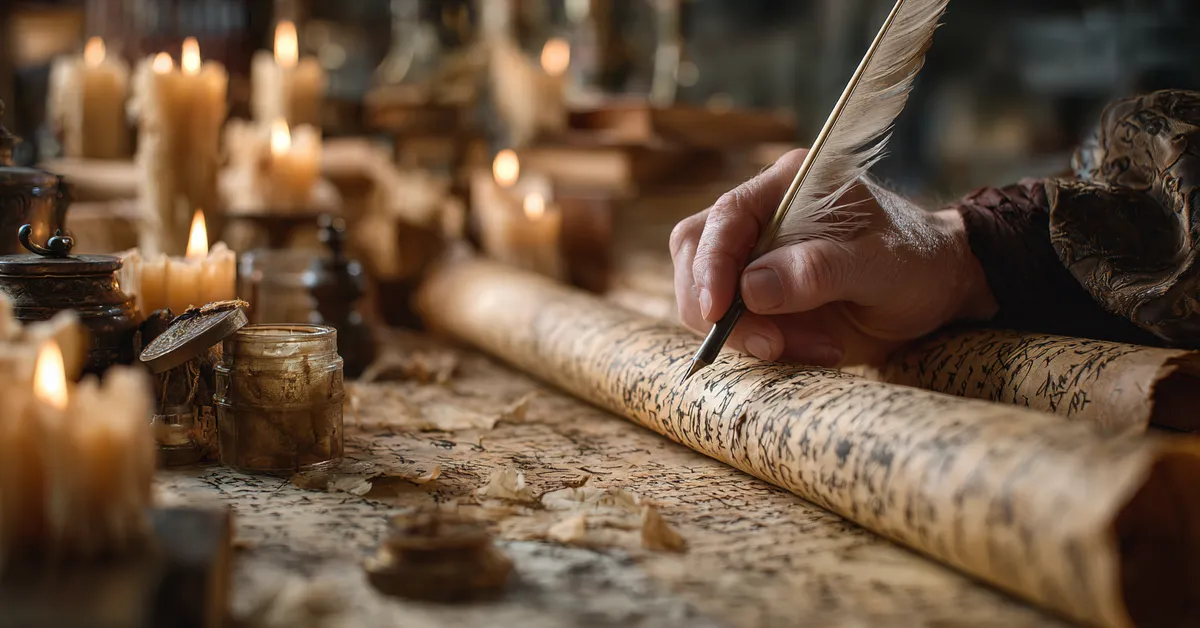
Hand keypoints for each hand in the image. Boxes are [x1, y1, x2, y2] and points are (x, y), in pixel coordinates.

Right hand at [670, 149, 997, 366]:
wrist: (938, 291)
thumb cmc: (917, 264)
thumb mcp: (880, 266)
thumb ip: (817, 271)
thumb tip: (749, 288)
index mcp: (788, 185)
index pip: (725, 218)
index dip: (712, 265)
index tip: (718, 312)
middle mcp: (761, 215)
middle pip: (698, 256)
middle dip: (725, 310)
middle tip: (773, 346)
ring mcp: (754, 255)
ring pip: (706, 295)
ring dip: (747, 333)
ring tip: (814, 347)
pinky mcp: (756, 294)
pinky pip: (732, 323)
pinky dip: (761, 345)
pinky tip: (812, 348)